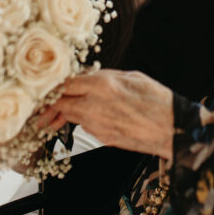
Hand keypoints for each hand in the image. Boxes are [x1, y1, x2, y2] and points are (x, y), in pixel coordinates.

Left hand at [36, 70, 173, 159]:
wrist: (172, 128)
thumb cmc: (157, 100)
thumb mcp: (131, 77)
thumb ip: (105, 76)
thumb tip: (89, 76)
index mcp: (102, 85)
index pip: (65, 84)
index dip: (53, 86)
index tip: (46, 87)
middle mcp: (95, 106)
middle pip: (61, 104)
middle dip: (50, 105)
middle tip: (41, 107)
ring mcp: (98, 125)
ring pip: (71, 117)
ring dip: (64, 114)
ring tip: (56, 115)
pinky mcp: (104, 138)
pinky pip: (86, 127)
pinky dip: (84, 122)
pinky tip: (89, 118)